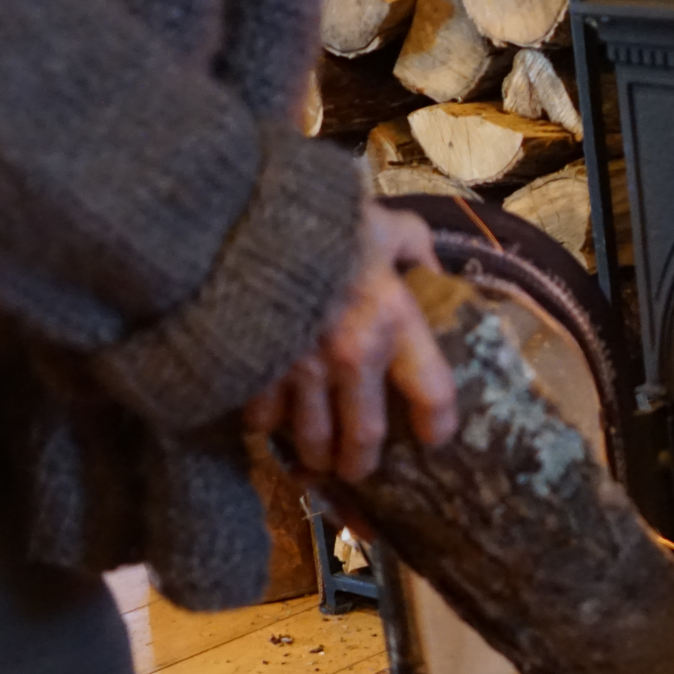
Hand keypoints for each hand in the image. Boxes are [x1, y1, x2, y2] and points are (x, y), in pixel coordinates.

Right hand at [246, 205, 459, 482]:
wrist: (235, 204)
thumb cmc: (322, 215)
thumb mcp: (387, 223)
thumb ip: (417, 251)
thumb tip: (437, 273)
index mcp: (394, 320)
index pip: (433, 395)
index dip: (438, 425)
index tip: (434, 437)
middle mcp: (350, 355)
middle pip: (366, 436)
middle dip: (363, 461)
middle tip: (360, 469)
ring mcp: (298, 367)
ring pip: (311, 437)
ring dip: (317, 455)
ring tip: (319, 461)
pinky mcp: (251, 367)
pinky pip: (260, 418)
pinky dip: (267, 426)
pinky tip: (271, 425)